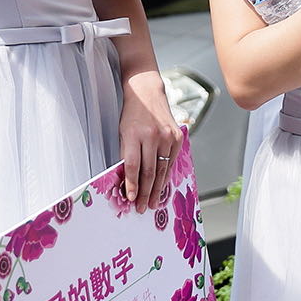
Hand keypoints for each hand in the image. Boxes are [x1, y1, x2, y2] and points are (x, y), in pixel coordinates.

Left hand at [116, 69, 179, 208]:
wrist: (147, 93)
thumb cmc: (132, 114)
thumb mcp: (123, 132)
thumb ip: (127, 153)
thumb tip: (129, 179)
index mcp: (134, 134)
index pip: (133, 166)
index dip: (132, 185)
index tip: (131, 198)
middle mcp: (153, 135)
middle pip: (149, 171)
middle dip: (145, 192)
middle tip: (142, 207)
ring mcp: (167, 136)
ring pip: (162, 169)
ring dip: (157, 189)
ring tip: (153, 202)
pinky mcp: (177, 137)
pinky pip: (171, 162)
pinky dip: (166, 176)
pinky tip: (162, 186)